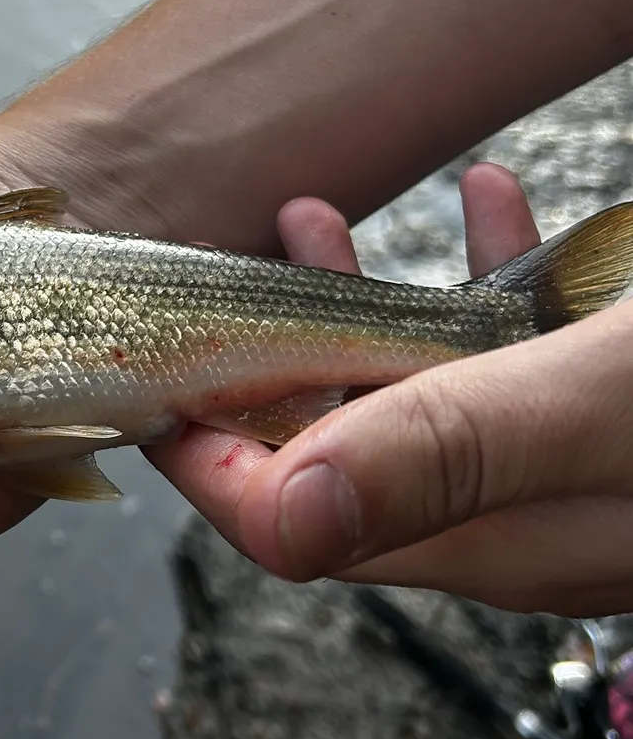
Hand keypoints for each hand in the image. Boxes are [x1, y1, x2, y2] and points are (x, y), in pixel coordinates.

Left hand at [153, 162, 632, 614]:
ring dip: (361, 302)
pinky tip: (488, 200)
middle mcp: (510, 515)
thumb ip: (444, 454)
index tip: (152, 360)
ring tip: (312, 217)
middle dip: (267, 347)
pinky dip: (488, 277)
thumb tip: (283, 519)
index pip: (290, 519)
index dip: (204, 445)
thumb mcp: (585, 413)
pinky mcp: (610, 417)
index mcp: (485, 538)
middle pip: (335, 441)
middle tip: (223, 264)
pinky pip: (519, 352)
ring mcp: (558, 467)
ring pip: (419, 385)